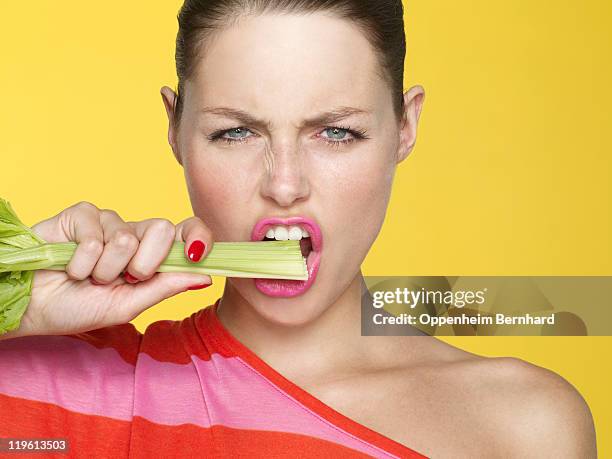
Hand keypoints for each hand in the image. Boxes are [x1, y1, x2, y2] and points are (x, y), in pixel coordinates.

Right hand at [4, 201, 212, 337]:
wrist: (34, 308)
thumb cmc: (80, 307)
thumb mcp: (128, 305)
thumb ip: (166, 287)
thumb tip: (208, 277)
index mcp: (151, 255)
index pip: (186, 233)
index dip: (198, 237)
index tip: (196, 254)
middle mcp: (134, 234)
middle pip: (162, 229)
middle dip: (144, 264)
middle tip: (124, 280)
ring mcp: (108, 221)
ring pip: (126, 238)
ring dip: (105, 270)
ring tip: (89, 277)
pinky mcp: (82, 214)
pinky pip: (95, 235)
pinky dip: (82, 261)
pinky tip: (71, 266)